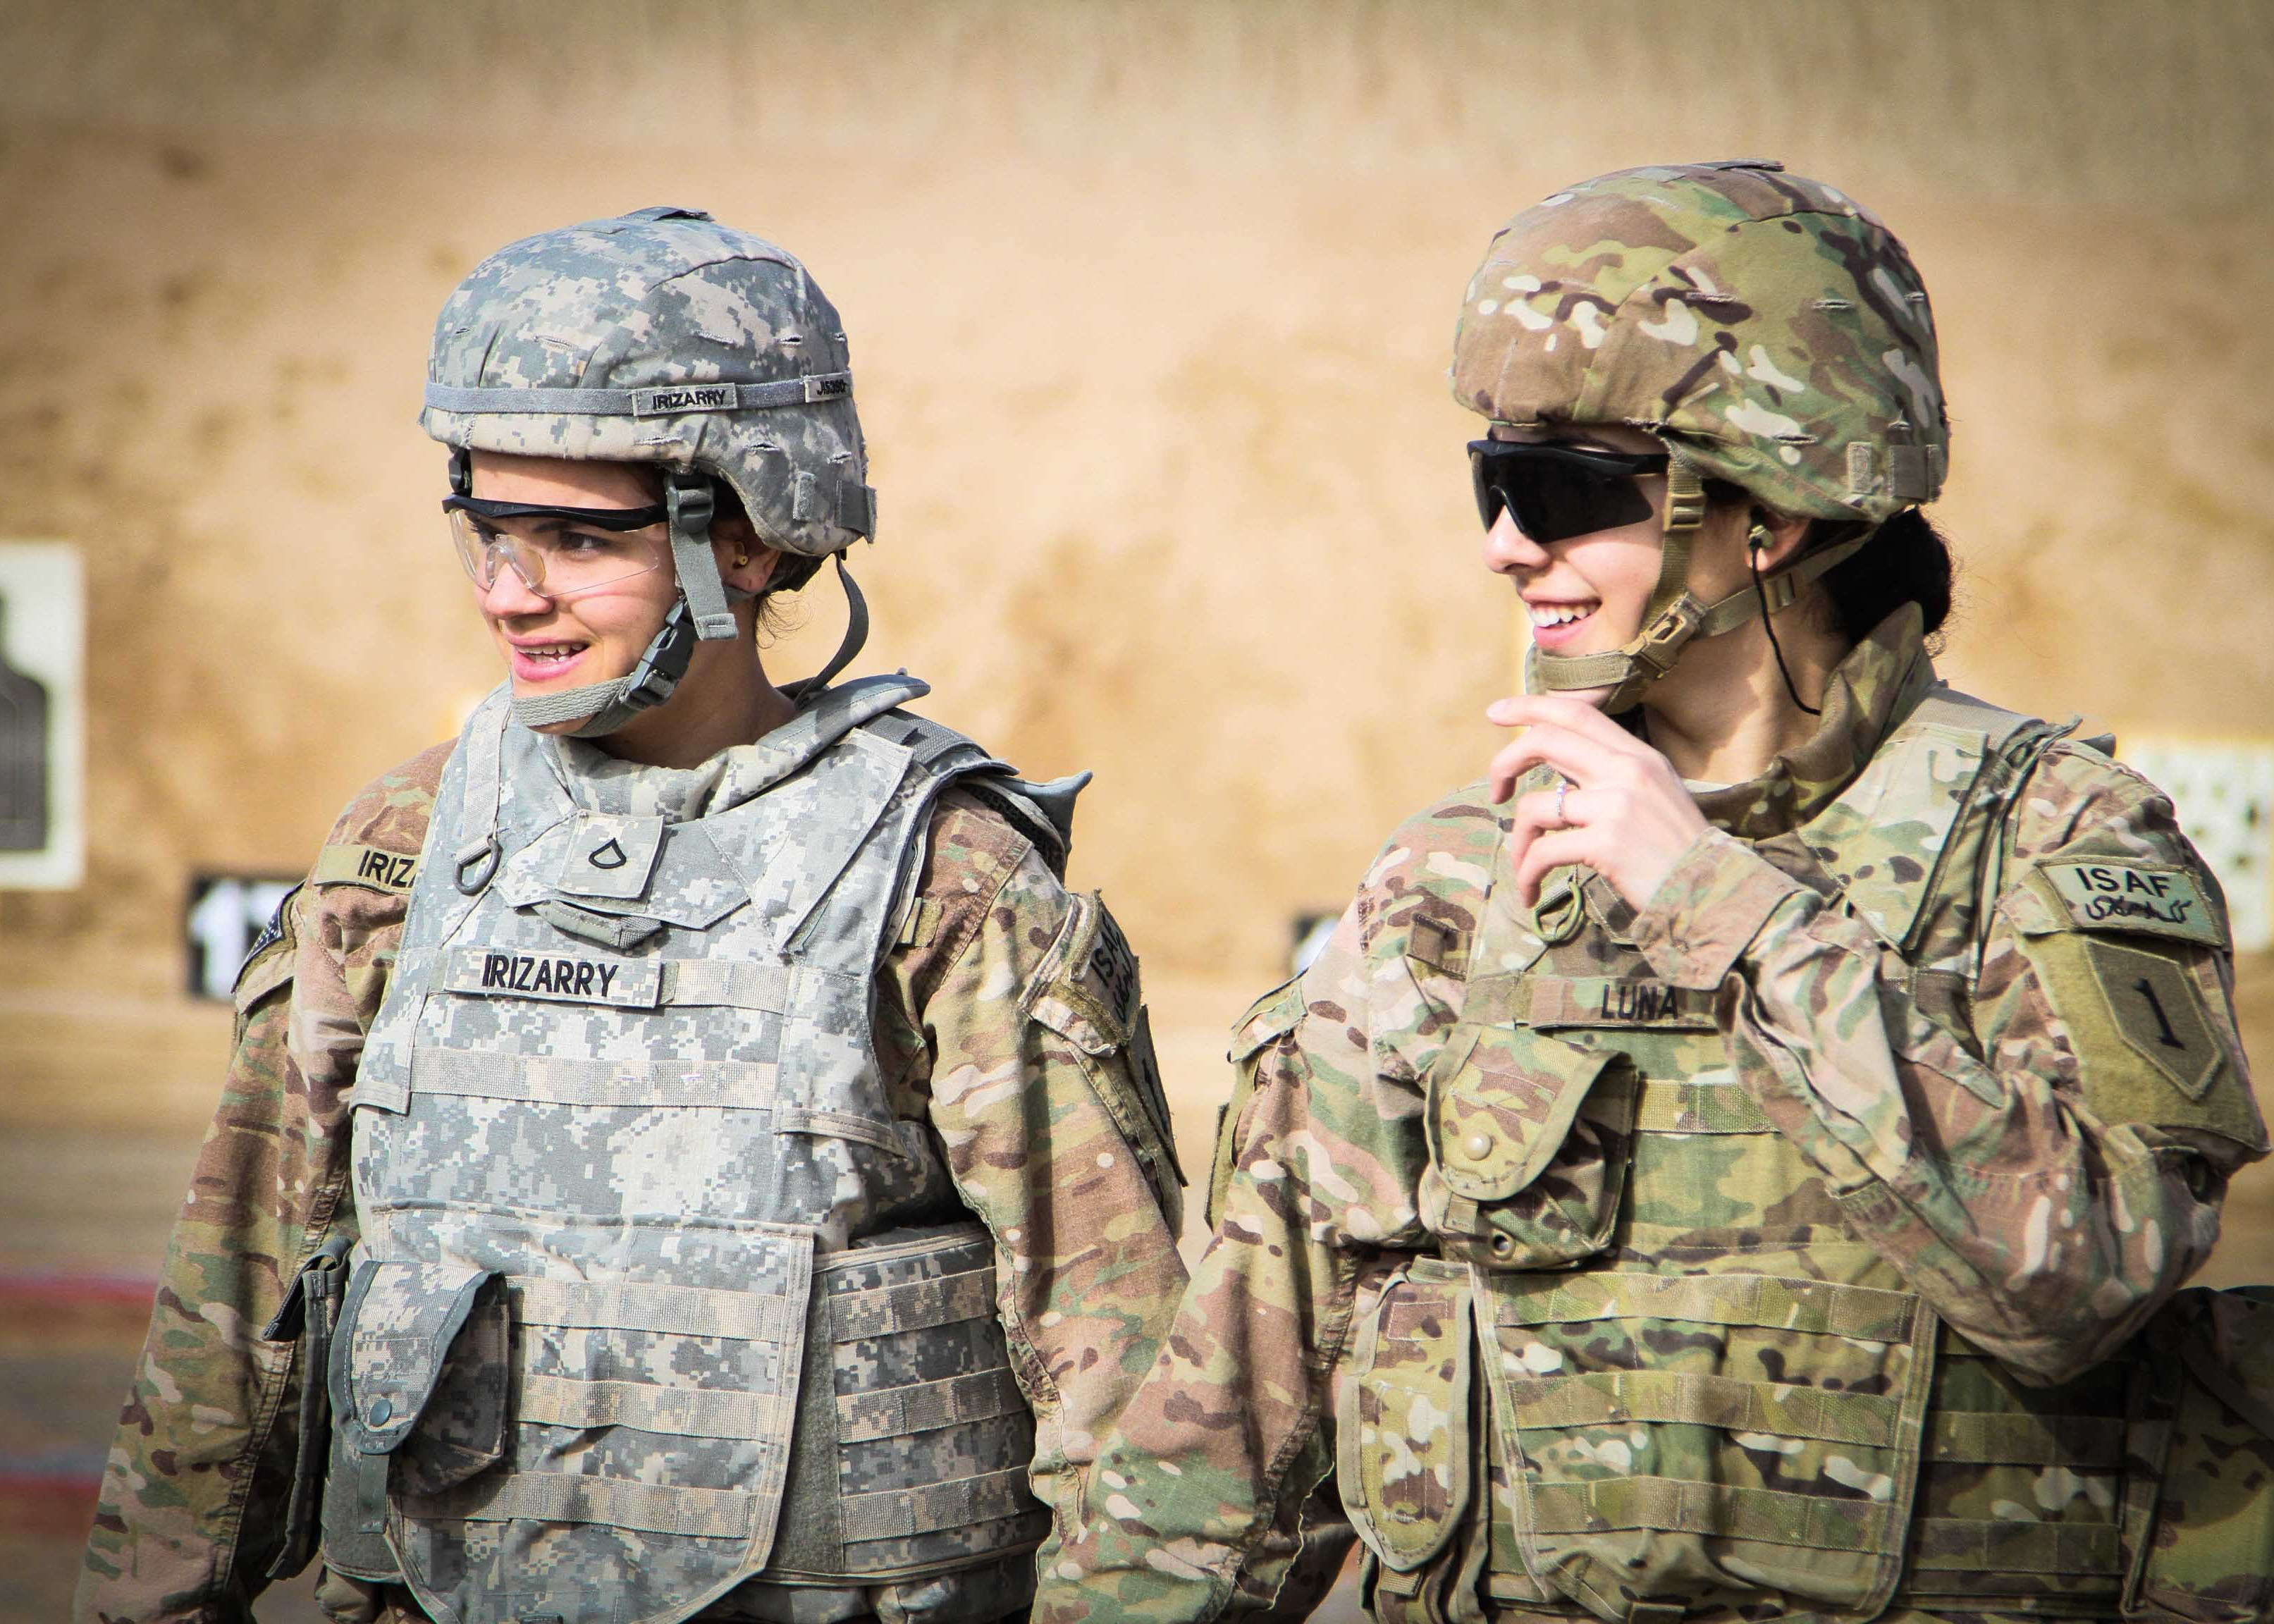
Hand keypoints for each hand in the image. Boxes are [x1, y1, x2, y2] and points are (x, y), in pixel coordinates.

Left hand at [1485, 694, 1709, 909]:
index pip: (1576, 714)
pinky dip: (1528, 872)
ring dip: (1519, 841)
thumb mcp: (1655, 797)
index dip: (1530, 708)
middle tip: (1494, 790)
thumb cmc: (1678, 851)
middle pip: (1545, 741)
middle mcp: (1627, 771)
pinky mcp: (1606, 843)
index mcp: (1638, 756)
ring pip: (1535, 807)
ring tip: (1524, 866)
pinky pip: (1544, 851)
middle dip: (1505, 761)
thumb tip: (1561, 774)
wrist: (1712, 891)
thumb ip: (1614, 777)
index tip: (1497, 713)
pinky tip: (1532, 891)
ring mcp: (1616, 805)